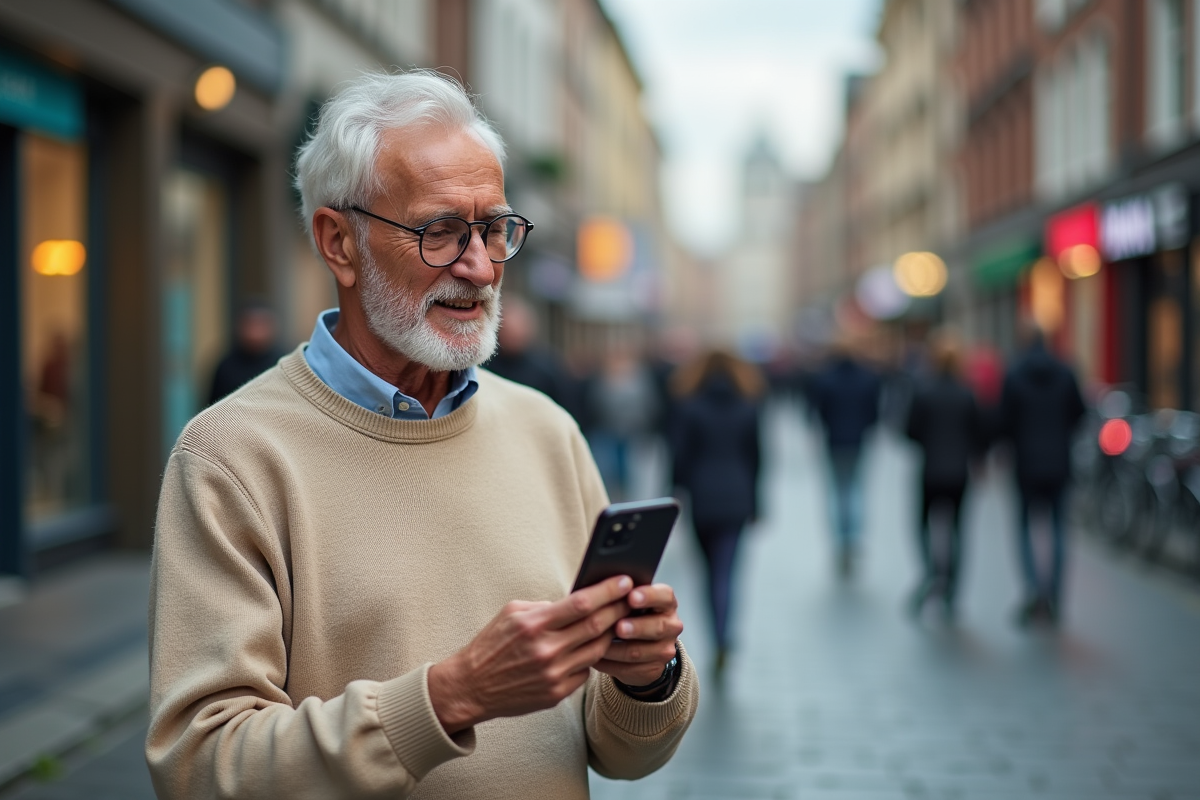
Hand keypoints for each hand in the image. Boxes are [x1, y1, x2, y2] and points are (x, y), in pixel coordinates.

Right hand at [427, 575, 633, 733]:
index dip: (607, 591)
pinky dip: (590, 658)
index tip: (623, 582)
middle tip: (630, 599)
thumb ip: (544, 606)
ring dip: (610, 635)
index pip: (581, 603)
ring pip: (596, 650)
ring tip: (617, 622)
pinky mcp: (556, 693)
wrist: (471, 686)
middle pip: (596, 626)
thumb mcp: (512, 613)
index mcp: (535, 625)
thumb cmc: (491, 645)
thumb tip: (576, 602)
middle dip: (618, 610)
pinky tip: (591, 648)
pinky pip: (585, 672)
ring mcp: (553, 674)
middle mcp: (546, 650)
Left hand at [593, 583, 683, 686]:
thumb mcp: (630, 601)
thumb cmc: (630, 613)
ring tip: (599, 644)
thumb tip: (601, 586)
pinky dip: (610, 664)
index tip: (631, 596)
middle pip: (657, 627)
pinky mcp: (653, 669)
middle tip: (619, 627)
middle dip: (636, 627)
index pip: (664, 596)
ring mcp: (664, 650)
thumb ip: (622, 594)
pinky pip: (630, 669)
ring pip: (640, 652)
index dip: (649, 596)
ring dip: (617, 649)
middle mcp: (671, 625)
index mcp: (666, 602)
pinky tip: (596, 657)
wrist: (640, 644)